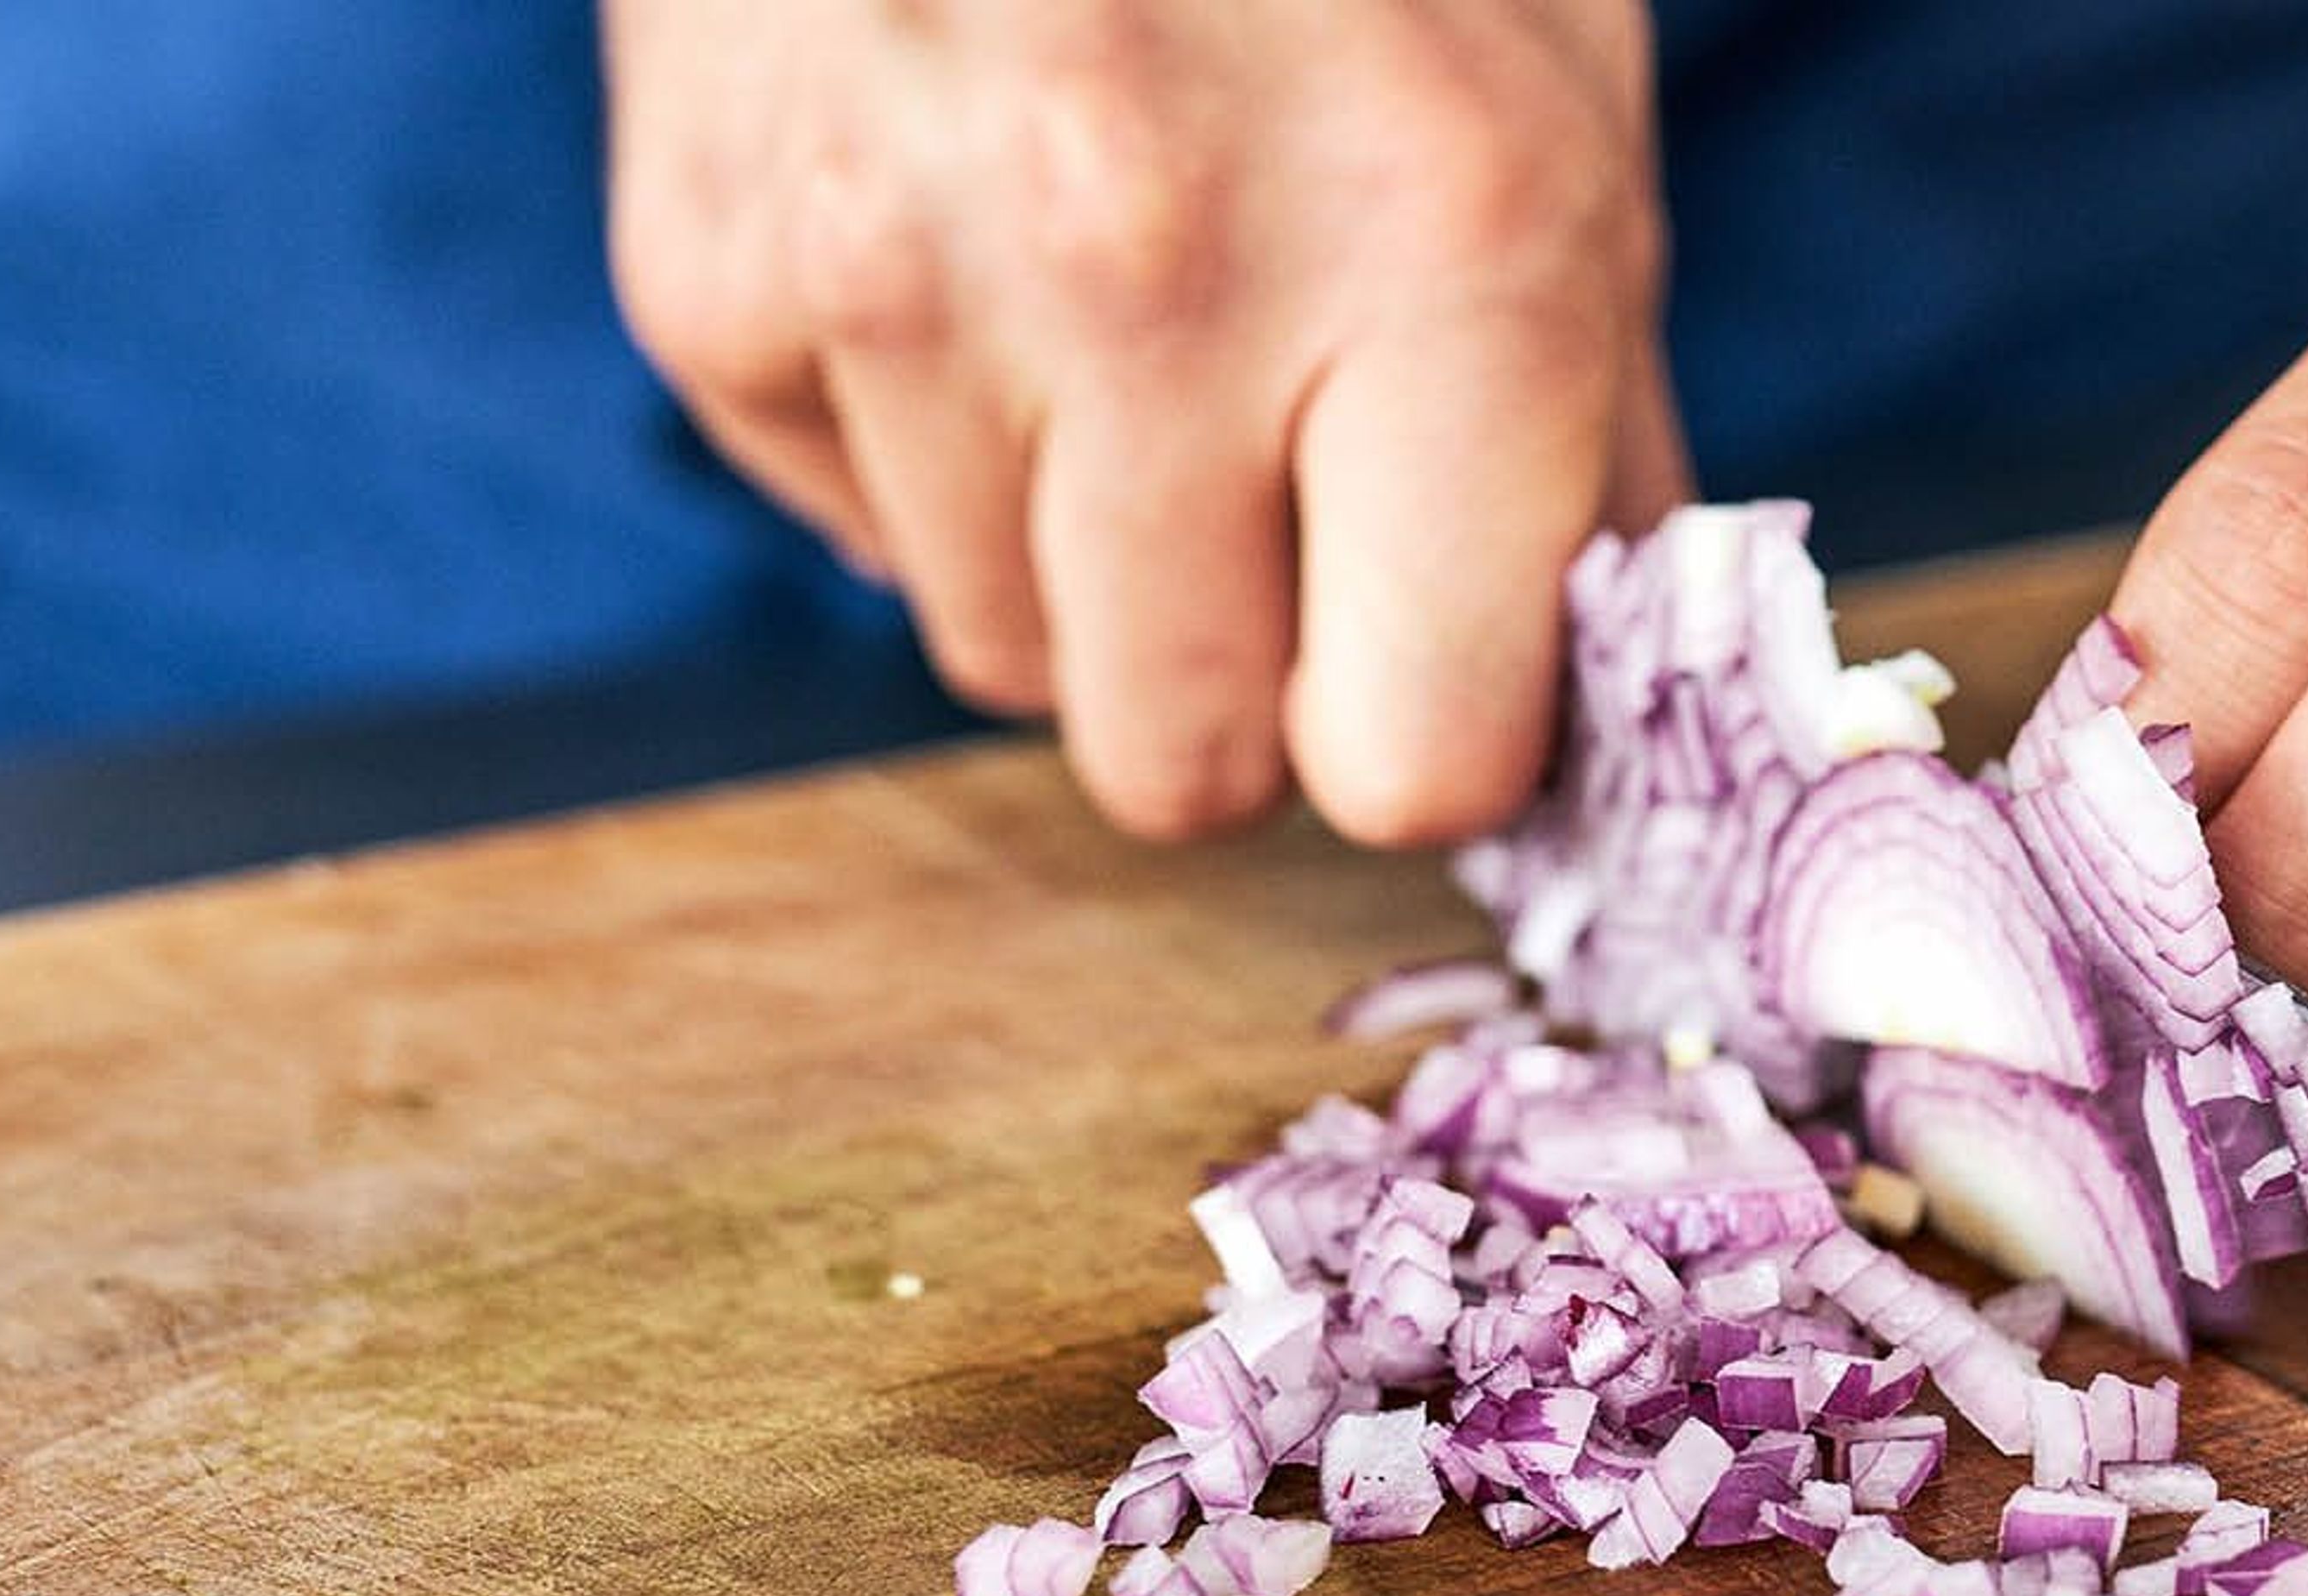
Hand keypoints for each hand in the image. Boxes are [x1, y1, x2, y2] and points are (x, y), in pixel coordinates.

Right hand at [602, 0, 1686, 842]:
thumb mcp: (1558, 116)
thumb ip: (1587, 441)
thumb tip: (1594, 705)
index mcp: (1449, 261)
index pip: (1413, 763)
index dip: (1426, 735)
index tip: (1426, 664)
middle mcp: (1160, 280)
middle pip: (1178, 768)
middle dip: (1239, 681)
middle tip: (1268, 505)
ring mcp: (902, 275)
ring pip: (1002, 663)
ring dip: (1077, 557)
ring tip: (1113, 312)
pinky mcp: (713, 273)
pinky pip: (853, 528)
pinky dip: (924, 443)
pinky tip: (973, 244)